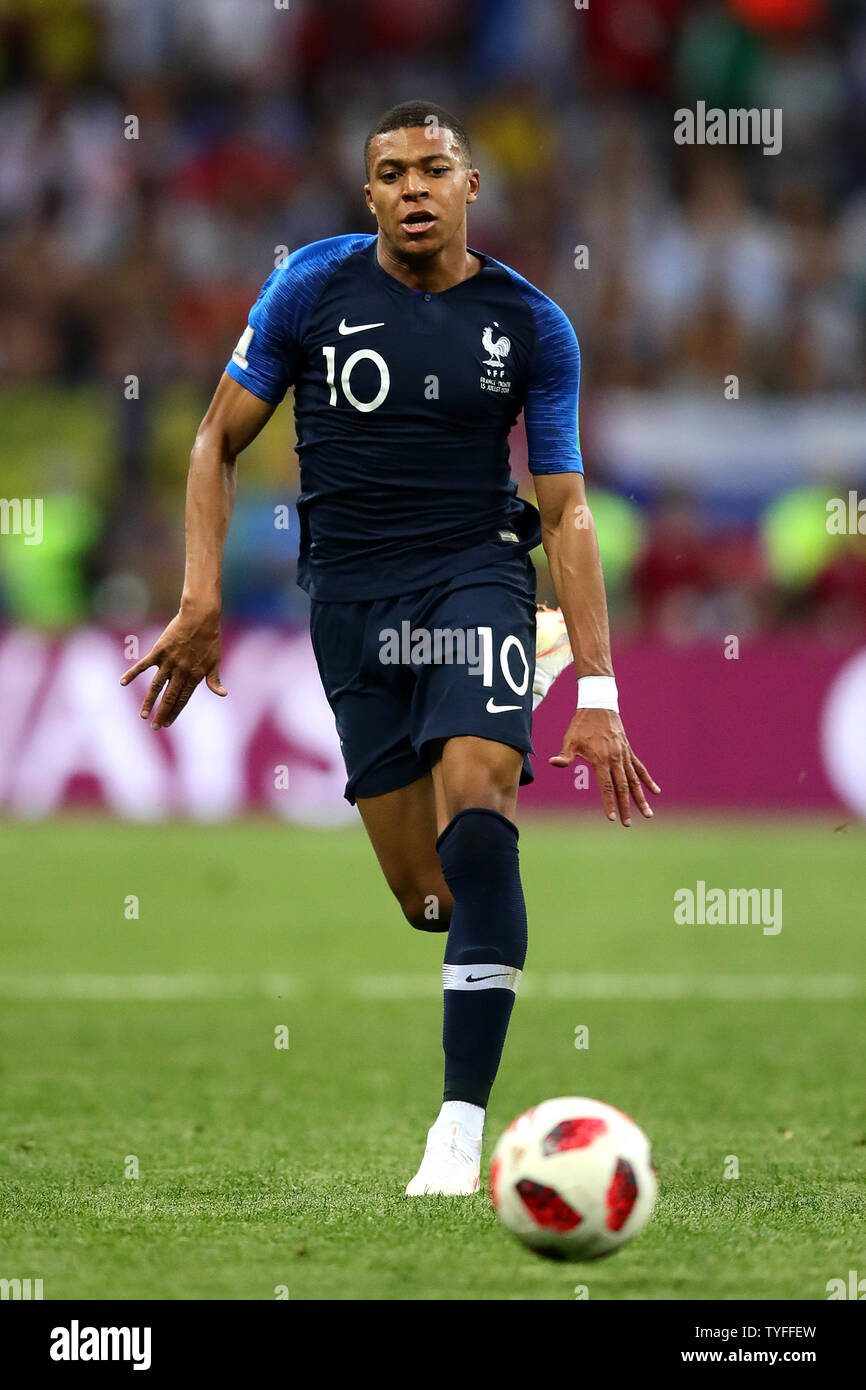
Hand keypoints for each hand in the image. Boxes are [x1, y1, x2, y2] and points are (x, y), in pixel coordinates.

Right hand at [120, 606, 225, 728]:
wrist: (200, 617)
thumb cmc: (210, 639)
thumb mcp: (215, 661)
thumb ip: (214, 680)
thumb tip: (222, 694)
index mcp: (194, 675)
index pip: (182, 699)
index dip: (174, 712)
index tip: (167, 723)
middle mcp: (181, 671)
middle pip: (169, 697)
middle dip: (162, 713)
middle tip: (155, 727)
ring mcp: (169, 661)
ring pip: (156, 686)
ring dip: (149, 702)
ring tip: (142, 715)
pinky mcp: (159, 651)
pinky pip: (143, 665)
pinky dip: (132, 673)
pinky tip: (122, 682)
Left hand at [550, 708, 659, 825]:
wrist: (599, 706)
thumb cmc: (581, 725)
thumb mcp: (570, 740)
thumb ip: (565, 756)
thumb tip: (553, 762)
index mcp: (601, 759)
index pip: (606, 786)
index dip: (609, 802)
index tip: (612, 817)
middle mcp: (615, 759)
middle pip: (622, 787)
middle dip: (626, 807)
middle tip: (628, 824)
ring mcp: (624, 755)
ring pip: (634, 780)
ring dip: (641, 798)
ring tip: (648, 814)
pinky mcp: (628, 751)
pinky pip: (639, 768)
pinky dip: (647, 780)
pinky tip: (655, 791)